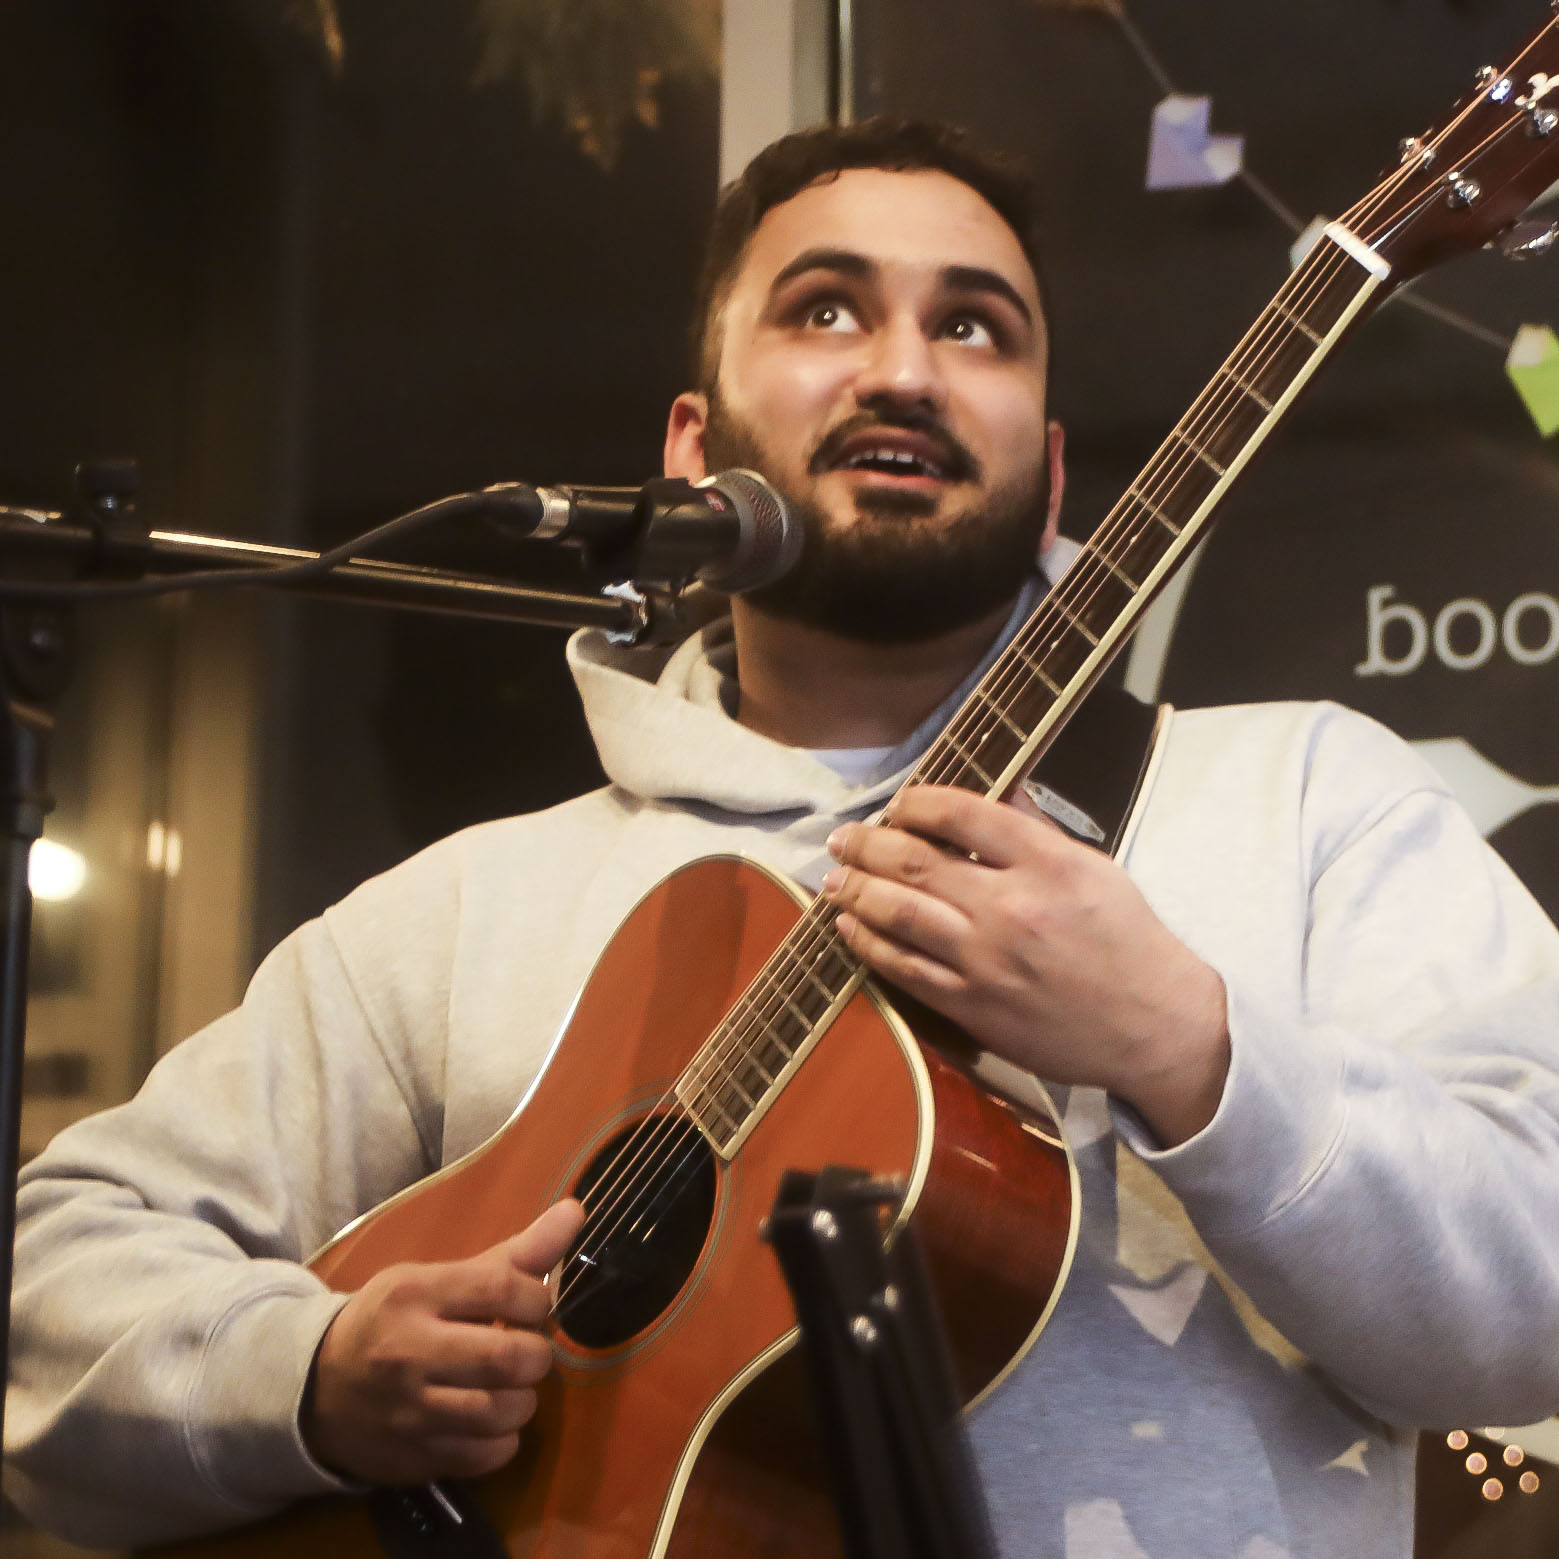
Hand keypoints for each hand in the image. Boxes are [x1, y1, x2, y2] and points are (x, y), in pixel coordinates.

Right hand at [303, 1198, 585, 1485]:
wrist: (314, 1388)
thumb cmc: (392, 1320)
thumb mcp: (438, 1276)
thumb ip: (512, 1254)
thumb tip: (576, 1211)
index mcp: (415, 1295)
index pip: (502, 1289)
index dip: (538, 1299)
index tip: (533, 1306)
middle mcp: (409, 1353)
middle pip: (508, 1358)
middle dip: (537, 1355)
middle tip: (527, 1351)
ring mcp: (409, 1412)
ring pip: (502, 1411)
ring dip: (524, 1399)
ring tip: (511, 1385)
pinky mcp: (413, 1457)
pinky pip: (487, 1456)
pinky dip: (504, 1439)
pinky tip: (491, 1420)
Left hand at [822, 786, 1228, 1145]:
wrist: (1154, 1026)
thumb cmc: (1127, 941)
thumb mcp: (1094, 867)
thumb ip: (1037, 829)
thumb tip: (996, 789)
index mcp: (1047, 863)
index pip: (961, 813)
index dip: (916, 801)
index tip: (899, 803)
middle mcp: (1011, 907)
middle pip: (916, 861)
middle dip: (867, 844)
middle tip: (843, 838)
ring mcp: (987, 960)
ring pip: (900, 913)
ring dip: (856, 890)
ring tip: (834, 878)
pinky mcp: (973, 1006)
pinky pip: (905, 969)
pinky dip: (870, 944)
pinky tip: (850, 927)